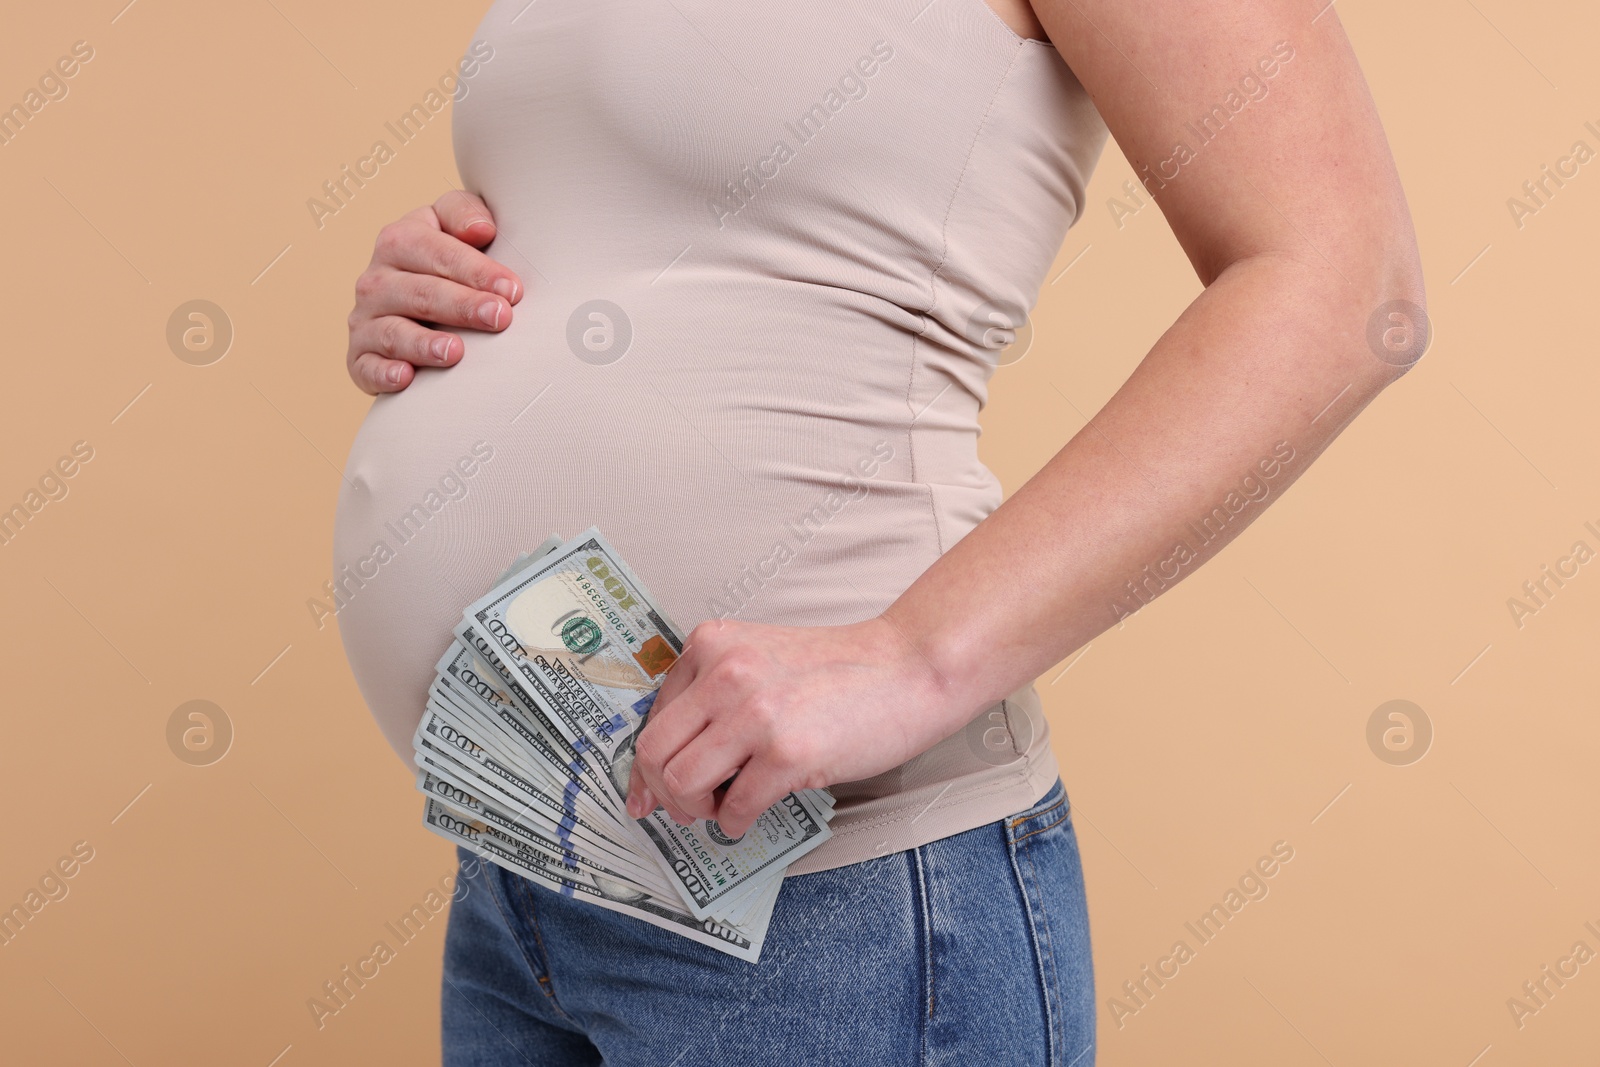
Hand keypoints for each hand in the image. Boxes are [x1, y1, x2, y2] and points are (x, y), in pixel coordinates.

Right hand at [345, 189, 524, 394]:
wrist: (413, 303)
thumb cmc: (444, 262)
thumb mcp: (451, 225)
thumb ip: (464, 213)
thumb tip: (481, 228)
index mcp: (399, 240)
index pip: (435, 251)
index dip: (475, 269)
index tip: (511, 289)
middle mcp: (377, 279)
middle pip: (419, 292)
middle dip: (461, 305)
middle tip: (499, 317)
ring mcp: (365, 319)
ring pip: (393, 332)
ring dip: (423, 344)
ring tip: (455, 352)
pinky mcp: (360, 356)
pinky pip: (366, 366)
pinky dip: (383, 373)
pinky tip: (406, 377)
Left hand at [624, 615, 968, 838]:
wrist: (909, 667)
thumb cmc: (842, 669)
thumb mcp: (761, 658)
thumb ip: (714, 693)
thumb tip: (667, 763)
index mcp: (712, 644)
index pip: (653, 716)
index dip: (646, 765)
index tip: (646, 793)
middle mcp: (725, 673)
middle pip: (654, 751)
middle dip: (663, 792)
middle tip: (687, 809)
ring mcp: (754, 713)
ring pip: (681, 783)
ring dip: (695, 810)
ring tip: (722, 808)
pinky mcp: (786, 752)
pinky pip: (734, 807)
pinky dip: (735, 822)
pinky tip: (751, 814)